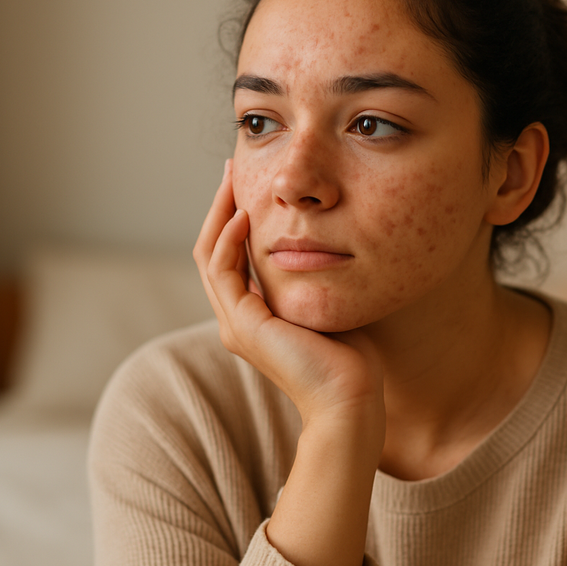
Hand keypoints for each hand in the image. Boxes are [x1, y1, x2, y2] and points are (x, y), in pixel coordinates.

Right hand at [194, 160, 383, 565]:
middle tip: (234, 166)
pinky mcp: (245, 327)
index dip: (236, 213)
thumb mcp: (331, 300)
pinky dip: (230, 239)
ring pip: (211, 255)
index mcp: (255, 313)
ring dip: (220, 213)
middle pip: (214, 248)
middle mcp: (238, 318)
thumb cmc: (355, 356)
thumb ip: (319, 274)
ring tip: (234, 178)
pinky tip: (246, 214)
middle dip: (223, 204)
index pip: (232, 253)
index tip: (252, 179)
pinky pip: (225, 272)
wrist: (353, 398)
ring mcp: (237, 324)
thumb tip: (331, 240)